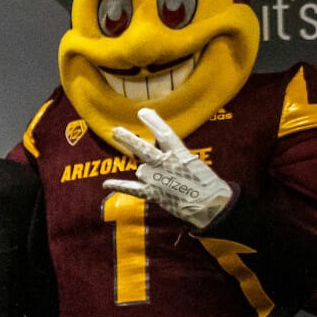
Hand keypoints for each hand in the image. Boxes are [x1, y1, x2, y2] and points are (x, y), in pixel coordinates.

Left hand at [104, 106, 231, 229]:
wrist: (210, 203)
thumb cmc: (205, 183)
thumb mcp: (193, 163)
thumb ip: (175, 157)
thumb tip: (160, 154)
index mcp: (180, 154)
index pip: (165, 134)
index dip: (153, 122)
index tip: (143, 112)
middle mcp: (166, 164)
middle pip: (144, 149)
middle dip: (129, 139)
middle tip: (116, 131)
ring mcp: (158, 179)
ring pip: (141, 170)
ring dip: (146, 174)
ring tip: (160, 179)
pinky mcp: (153, 193)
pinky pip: (131, 189)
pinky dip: (118, 186)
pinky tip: (106, 184)